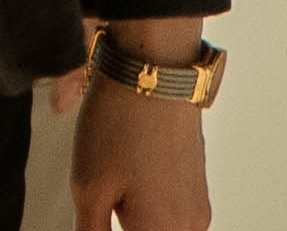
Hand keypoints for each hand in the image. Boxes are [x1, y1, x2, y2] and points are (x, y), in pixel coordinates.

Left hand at [71, 58, 212, 226]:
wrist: (154, 71)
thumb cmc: (120, 124)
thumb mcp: (89, 189)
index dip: (108, 229)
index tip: (99, 218)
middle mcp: (190, 226)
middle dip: (124, 226)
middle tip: (101, 207)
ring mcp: (197, 205)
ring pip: (162, 230)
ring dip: (138, 223)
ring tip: (114, 192)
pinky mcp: (197, 184)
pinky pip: (172, 212)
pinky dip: (150, 209)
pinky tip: (129, 181)